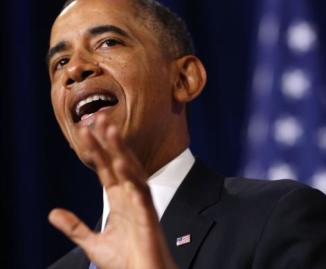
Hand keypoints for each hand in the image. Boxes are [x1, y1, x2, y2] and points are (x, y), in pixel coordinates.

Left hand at [49, 115, 177, 268]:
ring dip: (120, 151)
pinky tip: (121, 164)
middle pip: (118, 163)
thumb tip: (53, 213)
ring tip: (110, 131)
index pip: (104, 169)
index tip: (84, 131)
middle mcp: (130, 197)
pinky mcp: (148, 216)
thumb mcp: (93, 243)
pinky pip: (141, 192)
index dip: (94, 150)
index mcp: (119, 200)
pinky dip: (132, 178)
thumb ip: (75, 227)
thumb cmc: (126, 261)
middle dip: (108, 141)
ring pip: (131, 171)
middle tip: (98, 118)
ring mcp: (140, 204)